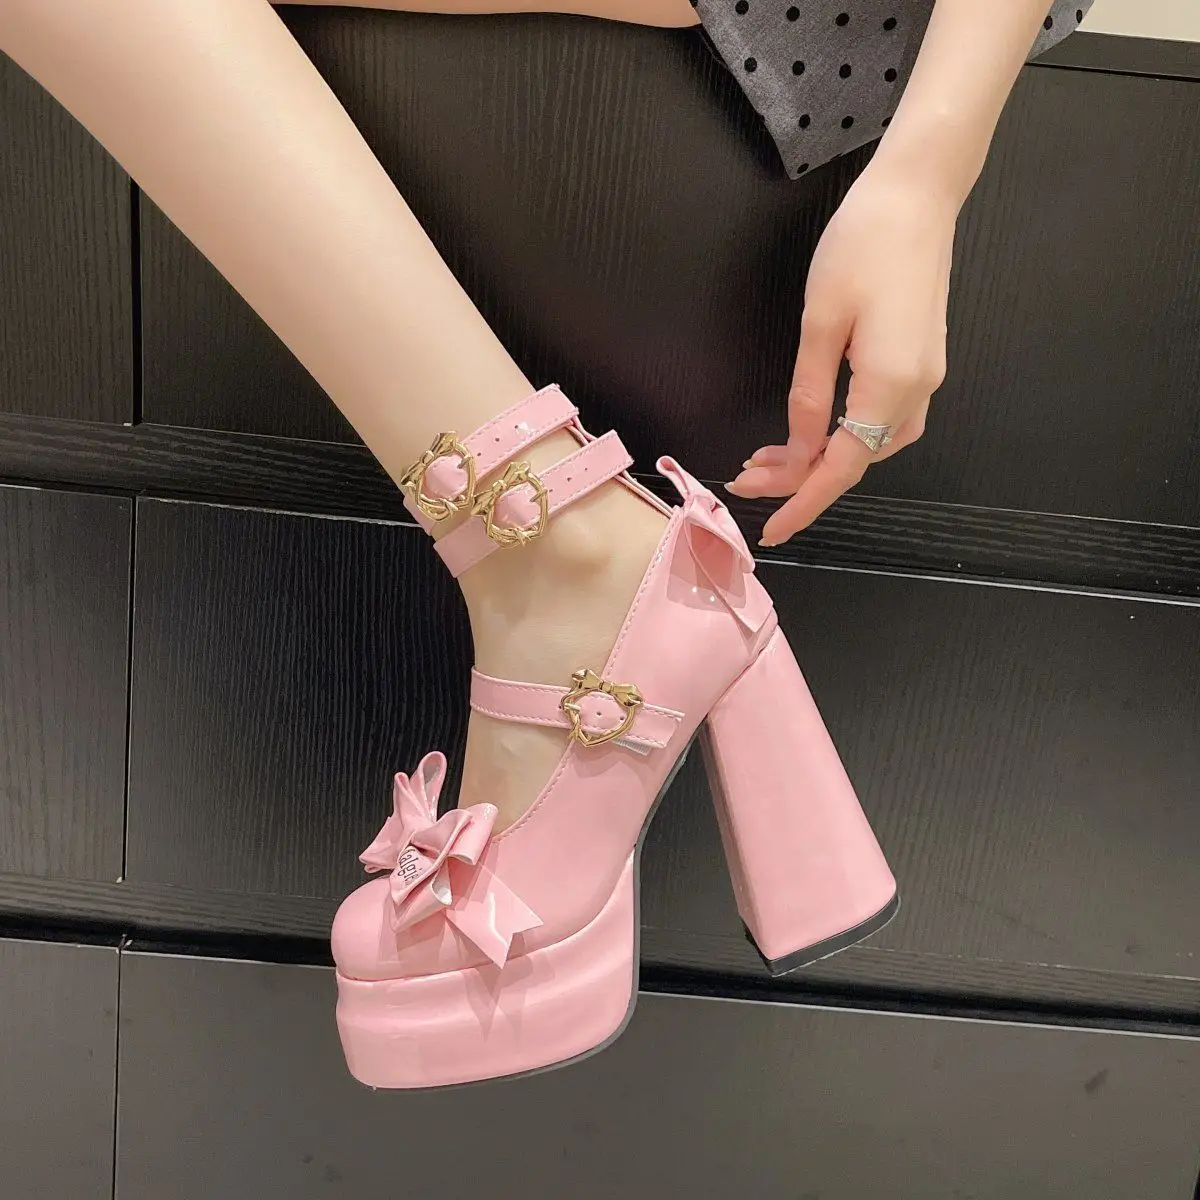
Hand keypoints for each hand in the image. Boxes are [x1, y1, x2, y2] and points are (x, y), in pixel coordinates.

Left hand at [727, 162, 956, 544]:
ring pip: (872, 444)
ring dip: (822, 457)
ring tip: (770, 456)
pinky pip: (885, 419)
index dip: (803, 501)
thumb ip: (809, 394)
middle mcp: (918, 391)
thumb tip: (799, 447)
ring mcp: (927, 377)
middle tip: (746, 477)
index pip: (843, 467)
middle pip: (856, 460)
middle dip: (799, 477)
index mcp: (891, 385)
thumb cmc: (863, 244)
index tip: (769, 528)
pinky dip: (848, 434)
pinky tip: (817, 430)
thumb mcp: (821, 322)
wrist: (919, 193)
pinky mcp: (924, 361)